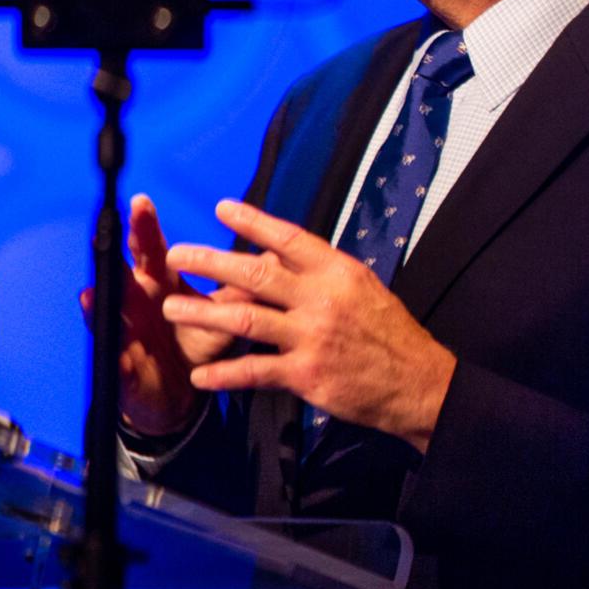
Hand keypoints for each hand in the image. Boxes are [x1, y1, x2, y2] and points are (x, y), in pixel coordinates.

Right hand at [79, 195, 248, 435]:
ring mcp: (126, 332)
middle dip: (115, 254)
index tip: (142, 201)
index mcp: (161, 283)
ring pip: (108, 314)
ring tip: (93, 291)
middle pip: (123, 273)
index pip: (153, 250)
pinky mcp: (124, 367)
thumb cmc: (197, 341)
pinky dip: (114, 357)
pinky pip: (115, 361)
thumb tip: (277, 254)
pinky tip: (115, 356)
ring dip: (101, 304)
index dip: (146, 228)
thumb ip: (244, 283)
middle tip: (107, 232)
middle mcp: (138, 303)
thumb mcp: (225, 310)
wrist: (178, 390)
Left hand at [164, 199, 457, 453]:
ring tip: (171, 307)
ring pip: (244, 318)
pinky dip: (223, 374)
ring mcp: (311, 337)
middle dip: (211, 261)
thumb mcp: (362, 289)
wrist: (416, 380)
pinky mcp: (305, 374)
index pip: (288, 239)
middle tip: (177, 255)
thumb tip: (280, 261)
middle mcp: (322, 299)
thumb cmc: (388, 332)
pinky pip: (254, 371)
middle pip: (256, 273)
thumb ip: (321, 276)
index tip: (222, 209)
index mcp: (338, 272)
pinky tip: (200, 375)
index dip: (253, 222)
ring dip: (202, 312)